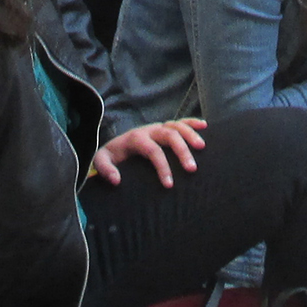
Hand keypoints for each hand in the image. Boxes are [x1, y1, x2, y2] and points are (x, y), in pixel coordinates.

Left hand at [91, 119, 206, 188]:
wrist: (116, 145)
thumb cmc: (112, 156)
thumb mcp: (102, 161)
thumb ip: (105, 170)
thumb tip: (117, 180)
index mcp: (136, 138)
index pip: (153, 151)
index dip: (162, 167)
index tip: (170, 185)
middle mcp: (150, 130)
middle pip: (169, 135)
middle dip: (181, 151)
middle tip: (192, 169)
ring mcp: (158, 127)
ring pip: (177, 126)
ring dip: (191, 135)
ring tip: (202, 148)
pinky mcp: (165, 128)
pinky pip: (181, 121)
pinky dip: (192, 122)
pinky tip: (204, 127)